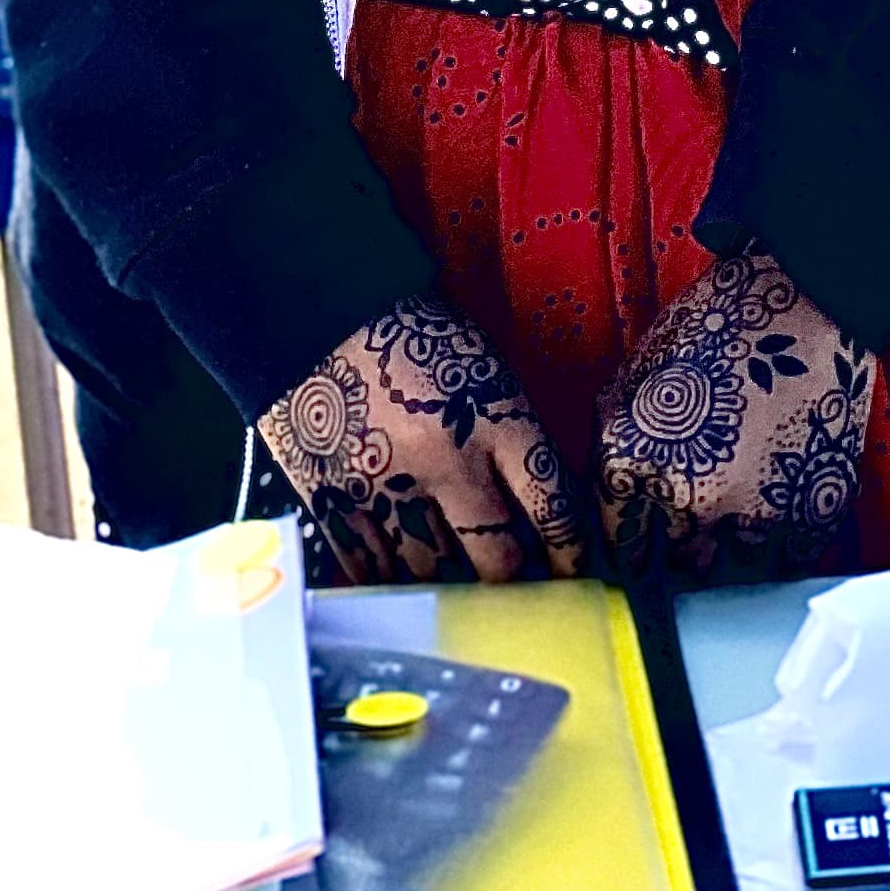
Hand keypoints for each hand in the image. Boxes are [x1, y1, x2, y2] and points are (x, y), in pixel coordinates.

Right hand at [260, 299, 591, 583]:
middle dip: (506, 577)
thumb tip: (529, 511)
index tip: (569, 569)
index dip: (568, 549)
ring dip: (443, 577)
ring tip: (444, 574)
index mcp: (495, 417)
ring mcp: (387, 486)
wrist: (319, 309)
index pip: (553, 505)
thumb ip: (508, 436)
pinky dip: (385, 576)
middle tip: (504, 581)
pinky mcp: (333, 499)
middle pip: (496, 558)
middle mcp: (447, 460)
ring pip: (431, 573)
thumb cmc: (412, 335)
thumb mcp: (482, 370)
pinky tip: (393, 571)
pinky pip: (368, 569)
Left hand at [595, 249, 875, 584]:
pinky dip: (778, 546)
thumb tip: (612, 506)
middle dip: (679, 548)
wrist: (805, 297)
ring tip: (737, 514)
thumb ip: (617, 445)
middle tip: (694, 521)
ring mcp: (753, 512)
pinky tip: (775, 506)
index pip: (620, 542)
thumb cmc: (717, 326)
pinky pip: (785, 561)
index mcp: (634, 460)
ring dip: (728, 552)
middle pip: (674, 565)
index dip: (632, 540)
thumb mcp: (638, 376)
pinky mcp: (809, 511)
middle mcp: (688, 497)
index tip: (643, 540)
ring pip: (730, 571)